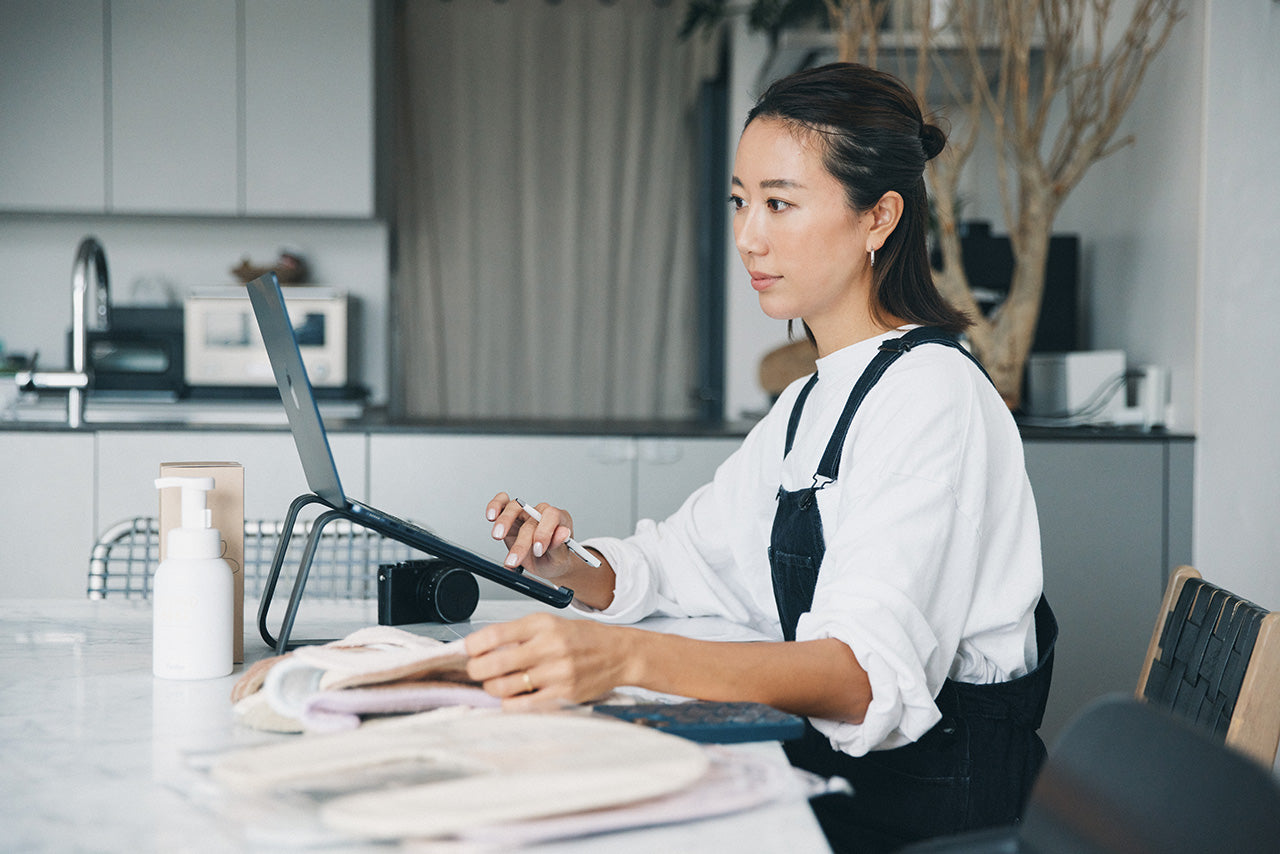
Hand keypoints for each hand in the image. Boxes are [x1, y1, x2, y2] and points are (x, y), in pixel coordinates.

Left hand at [464, 612, 634, 709]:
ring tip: (495, 684)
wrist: (618, 653)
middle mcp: (549, 647)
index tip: (467, 650)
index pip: (495, 634)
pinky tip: (511, 697)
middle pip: (494, 664)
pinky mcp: (562, 695)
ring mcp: (556, 673)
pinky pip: (522, 706)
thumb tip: (482, 647)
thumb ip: (519, 634)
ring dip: (491, 688)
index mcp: (542, 625)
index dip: (473, 645)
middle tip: (475, 670)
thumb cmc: (582, 639)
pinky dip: (509, 704)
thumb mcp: (551, 624)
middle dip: (475, 670)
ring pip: (503, 688)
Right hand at [485, 492, 581, 580]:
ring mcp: (525, 513)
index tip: (538, 550)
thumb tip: (562, 533)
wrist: (548, 564)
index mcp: (559, 518)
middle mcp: (541, 512)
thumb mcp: (560, 557)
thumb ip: (559, 545)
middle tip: (515, 557)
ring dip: (504, 521)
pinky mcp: (511, 517)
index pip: (551, 516)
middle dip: (521, 538)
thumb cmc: (555, 558)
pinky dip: (495, 506)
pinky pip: (502, 504)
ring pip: (514, 507)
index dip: (544, 531)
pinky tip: (491, 516)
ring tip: (498, 536)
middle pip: (530, 515)